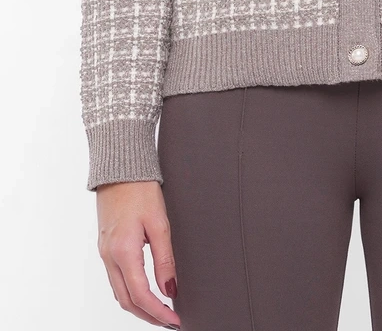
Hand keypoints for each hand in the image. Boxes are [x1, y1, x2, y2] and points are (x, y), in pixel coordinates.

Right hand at [96, 180, 179, 327]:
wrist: (120, 168)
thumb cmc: (140, 189)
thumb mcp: (159, 223)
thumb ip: (165, 259)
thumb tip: (171, 288)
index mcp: (123, 251)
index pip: (141, 295)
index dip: (158, 313)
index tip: (174, 321)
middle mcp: (110, 256)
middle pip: (126, 300)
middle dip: (148, 315)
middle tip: (169, 321)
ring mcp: (105, 252)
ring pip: (119, 292)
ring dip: (138, 305)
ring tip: (160, 309)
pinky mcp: (106, 246)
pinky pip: (116, 278)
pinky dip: (130, 291)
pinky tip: (144, 290)